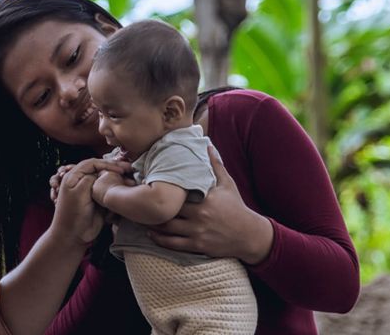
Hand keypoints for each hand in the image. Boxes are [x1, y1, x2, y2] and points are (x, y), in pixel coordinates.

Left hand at [51, 158, 130, 244]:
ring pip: (107, 180)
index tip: (120, 170)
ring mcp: (91, 191)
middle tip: (129, 168)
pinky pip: (110, 191)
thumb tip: (102, 172)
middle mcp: (83, 181)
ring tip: (131, 179)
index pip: (92, 163)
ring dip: (119, 178)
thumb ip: (90, 178)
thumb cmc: (72, 214)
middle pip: (100, 169)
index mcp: (74, 177)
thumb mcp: (79, 192)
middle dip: (115, 168)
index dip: (107, 164)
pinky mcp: (99, 200)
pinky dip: (119, 188)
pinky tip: (128, 187)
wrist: (73, 236)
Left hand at [148, 146, 273, 263]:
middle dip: (153, 205)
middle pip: (168, 209)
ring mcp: (197, 231)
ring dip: (152, 223)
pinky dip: (159, 240)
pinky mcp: (197, 245)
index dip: (161, 188)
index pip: (177, 192)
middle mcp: (199, 215)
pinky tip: (150, 234)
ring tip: (140, 216)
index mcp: (204, 198)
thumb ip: (215, 165)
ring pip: (167, 228)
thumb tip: (207, 146)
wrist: (250, 235)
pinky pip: (173, 244)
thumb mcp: (228, 184)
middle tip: (139, 200)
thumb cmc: (237, 207)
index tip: (148, 183)